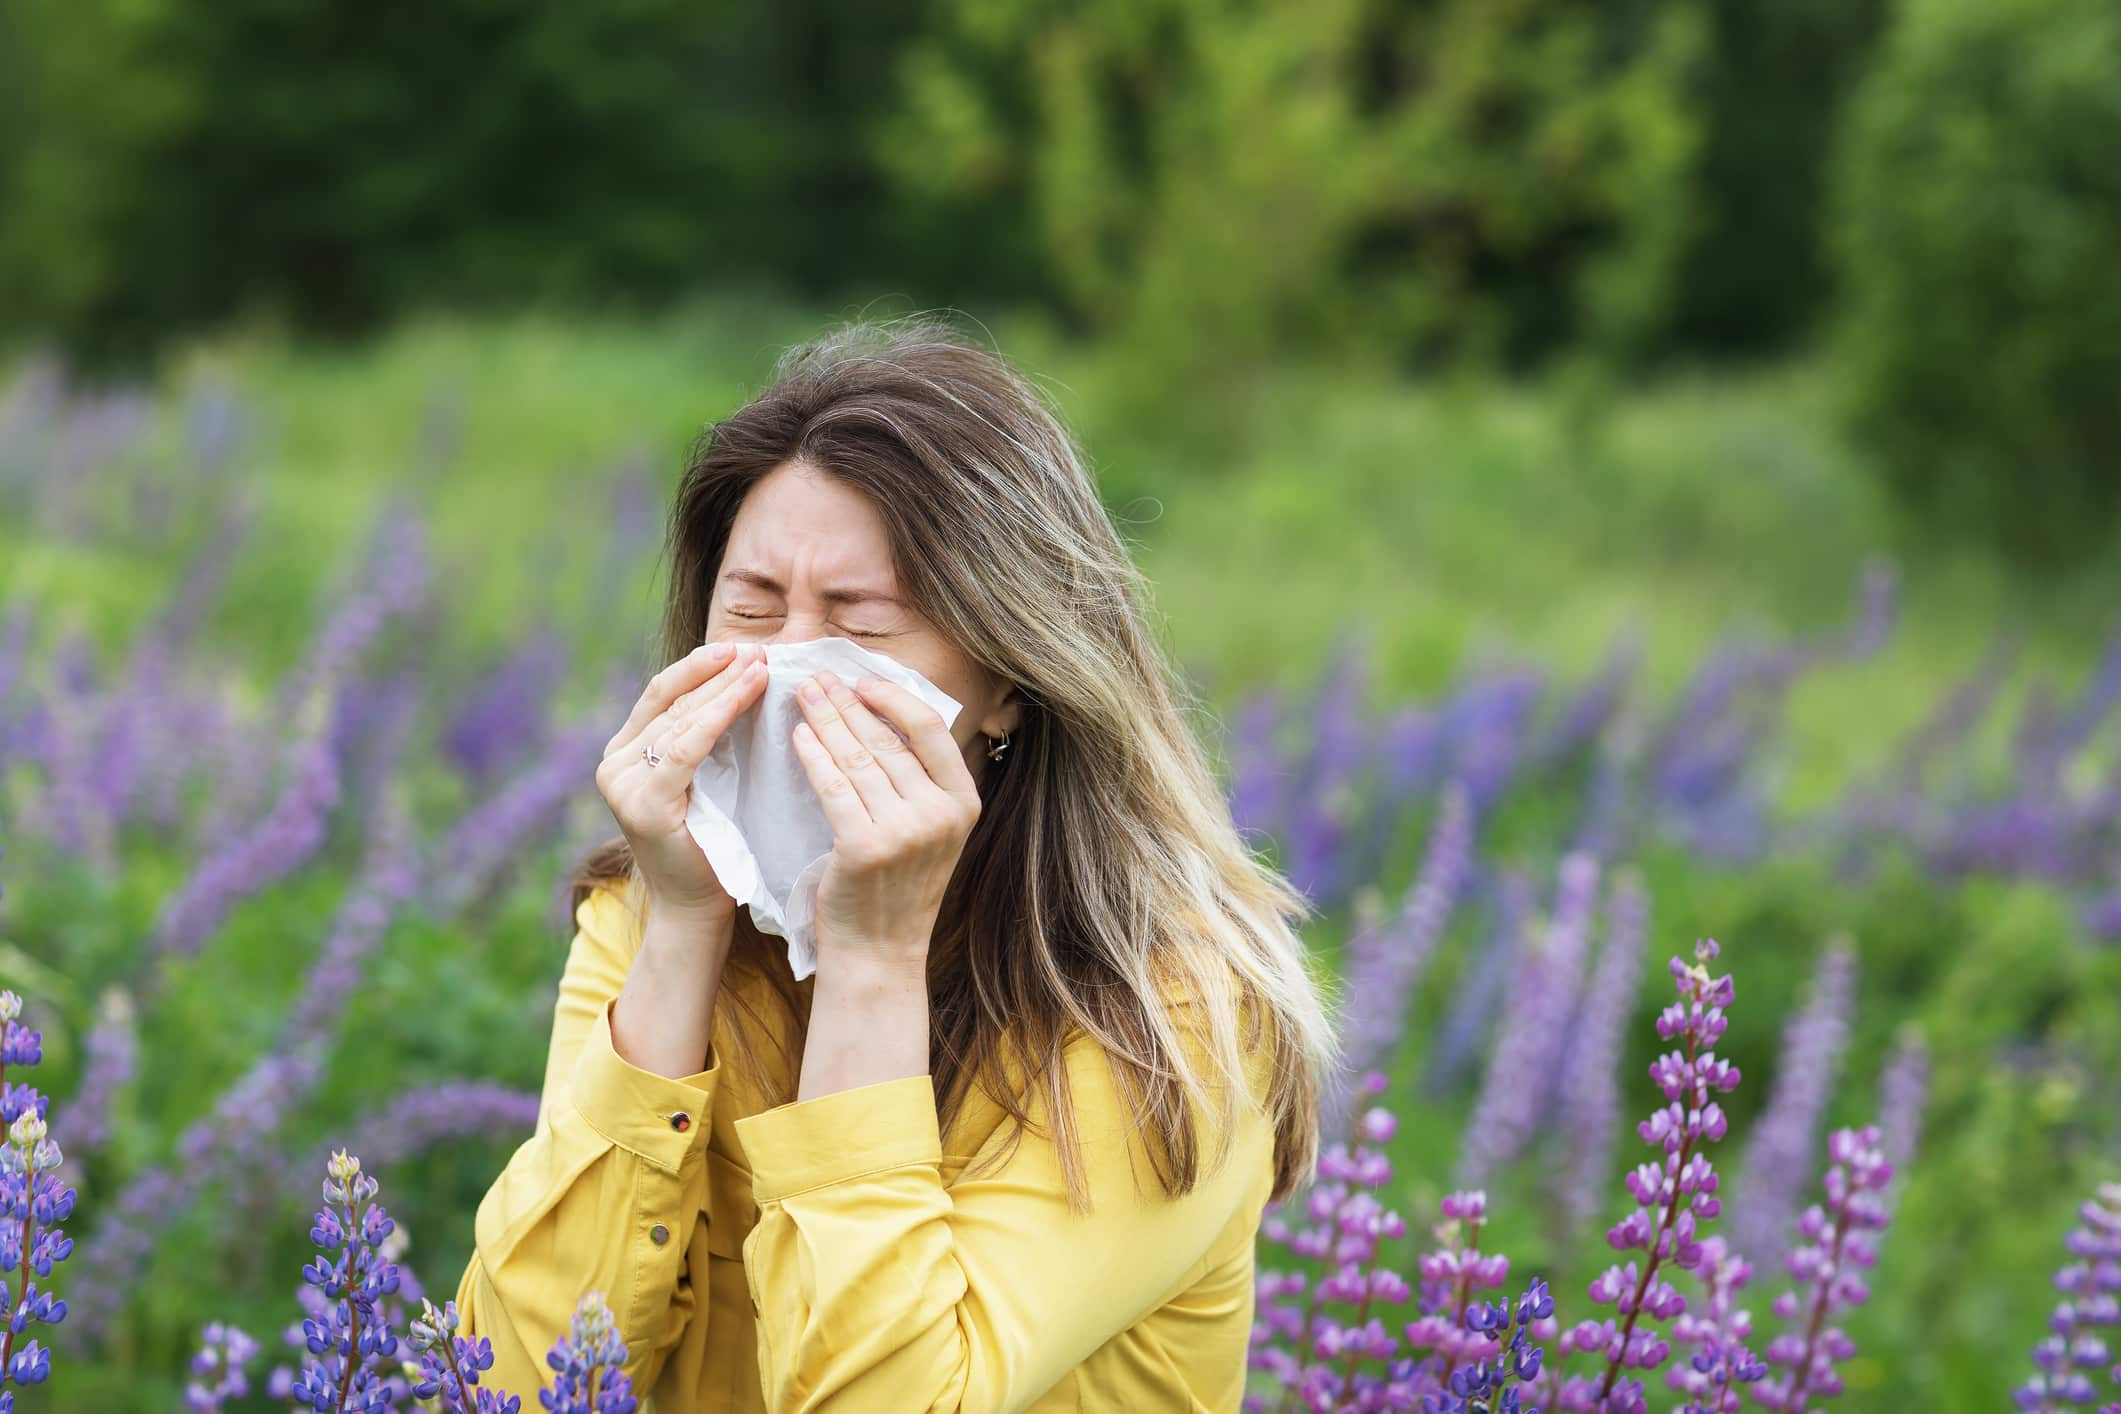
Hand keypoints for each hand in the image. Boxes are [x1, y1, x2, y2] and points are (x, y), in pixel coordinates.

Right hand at [597, 640, 768, 919]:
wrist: (697, 907)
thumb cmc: (711, 844)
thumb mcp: (706, 778)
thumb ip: (704, 737)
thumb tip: (741, 675)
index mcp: (624, 752)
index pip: (663, 693)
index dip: (701, 665)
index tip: (741, 646)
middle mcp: (614, 763)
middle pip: (672, 700)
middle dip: (718, 671)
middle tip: (761, 648)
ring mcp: (622, 784)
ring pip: (680, 720)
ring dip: (725, 688)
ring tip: (762, 665)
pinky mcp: (642, 804)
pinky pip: (685, 748)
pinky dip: (718, 717)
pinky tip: (745, 694)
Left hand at [789, 668, 982, 974]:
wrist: (878, 952)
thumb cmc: (896, 888)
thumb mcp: (930, 832)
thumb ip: (920, 782)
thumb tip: (884, 714)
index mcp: (964, 803)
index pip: (932, 730)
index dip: (894, 698)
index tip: (862, 681)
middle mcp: (941, 815)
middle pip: (888, 740)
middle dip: (848, 703)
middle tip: (818, 678)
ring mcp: (906, 832)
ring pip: (859, 758)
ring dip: (826, 721)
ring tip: (804, 697)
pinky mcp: (865, 847)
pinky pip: (834, 786)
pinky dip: (813, 756)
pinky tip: (798, 737)